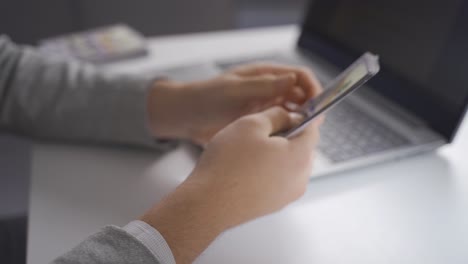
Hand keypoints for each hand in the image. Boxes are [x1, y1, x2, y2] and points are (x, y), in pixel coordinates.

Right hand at [141, 107, 319, 262]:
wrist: (208, 203)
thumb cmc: (227, 164)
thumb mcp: (251, 124)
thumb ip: (276, 115)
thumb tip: (288, 116)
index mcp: (301, 156)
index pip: (311, 129)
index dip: (296, 117)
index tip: (279, 115)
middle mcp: (300, 179)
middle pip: (301, 148)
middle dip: (284, 136)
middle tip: (257, 133)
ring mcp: (287, 195)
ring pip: (288, 164)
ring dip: (274, 155)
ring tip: (247, 153)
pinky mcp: (273, 205)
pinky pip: (277, 180)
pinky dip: (265, 171)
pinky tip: (243, 169)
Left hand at [147, 63, 321, 144]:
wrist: (186, 118)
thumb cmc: (205, 98)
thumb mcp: (234, 90)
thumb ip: (263, 86)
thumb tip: (292, 79)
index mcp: (264, 76)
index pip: (299, 77)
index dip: (312, 89)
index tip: (317, 106)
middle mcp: (268, 90)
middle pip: (300, 96)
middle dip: (310, 109)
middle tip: (312, 126)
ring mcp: (264, 107)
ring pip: (293, 113)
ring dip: (300, 123)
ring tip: (301, 136)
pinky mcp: (258, 124)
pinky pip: (280, 128)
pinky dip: (287, 134)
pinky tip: (287, 143)